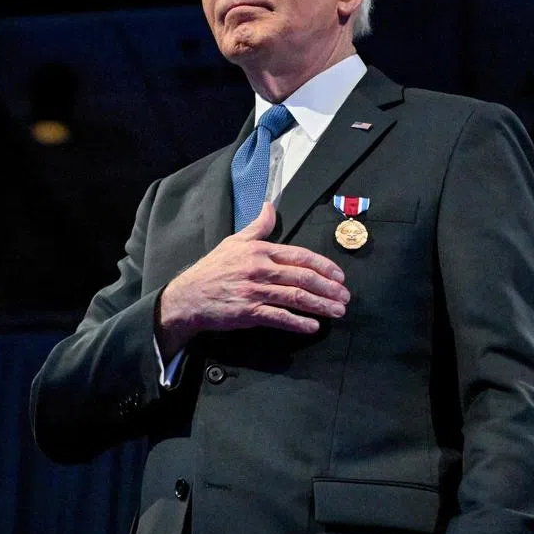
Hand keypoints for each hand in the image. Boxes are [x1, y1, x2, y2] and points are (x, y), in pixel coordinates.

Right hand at [156, 202, 349, 358]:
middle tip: (344, 296)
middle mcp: (259, 269)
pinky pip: (280, 318)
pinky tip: (313, 327)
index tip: (339, 275)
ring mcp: (255, 291)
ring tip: (337, 311)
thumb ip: (257, 226)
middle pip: (303, 277)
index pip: (299, 255)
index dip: (323, 265)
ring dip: (321, 305)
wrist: (188, 296)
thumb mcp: (234, 242)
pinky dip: (299, 323)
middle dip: (328, 287)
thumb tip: (270, 207)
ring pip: (296, 297)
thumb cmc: (212, 269)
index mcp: (259, 250)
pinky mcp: (249, 313)